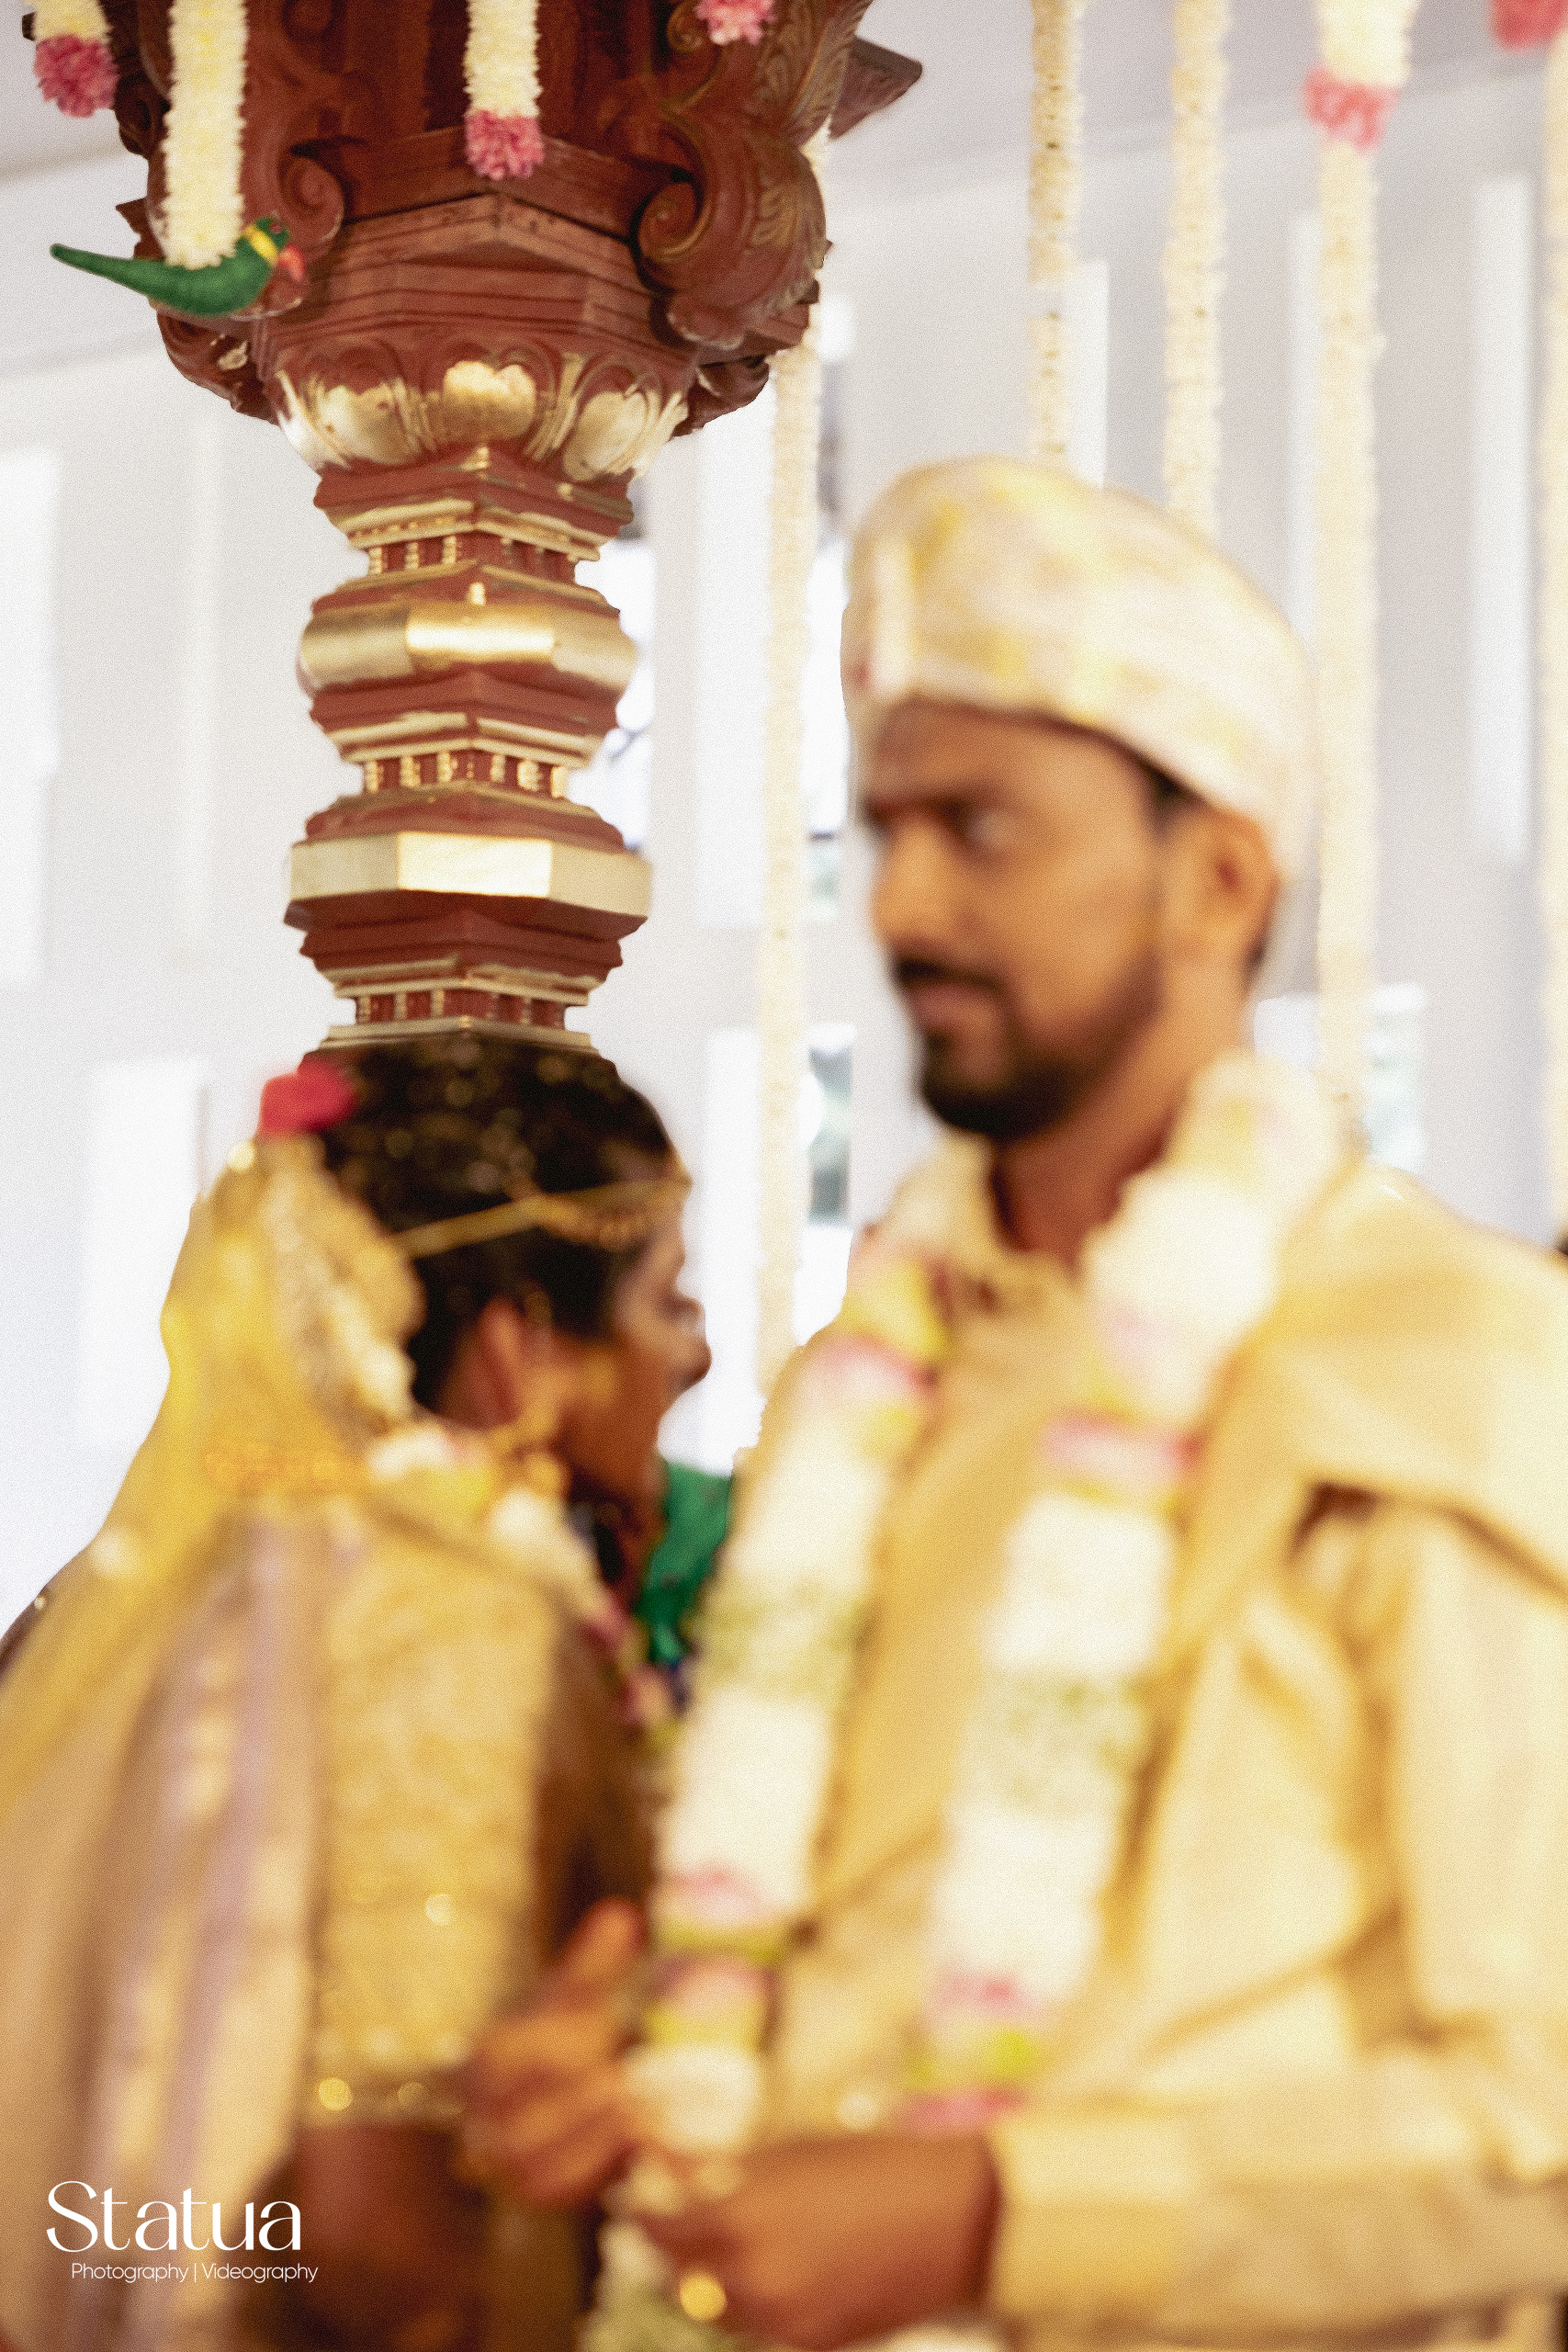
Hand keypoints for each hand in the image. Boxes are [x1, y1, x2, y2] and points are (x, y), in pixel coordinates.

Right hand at [461, 1899, 645, 2207]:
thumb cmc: (564, 2034)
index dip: (546, 2054)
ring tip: (638, 2113)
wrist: (553, 2091)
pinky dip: (597, 2169)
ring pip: (535, 2166)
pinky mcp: (531, 2191)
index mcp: (488, 2059)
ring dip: (591, 2141)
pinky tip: (636, 2142)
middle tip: (624, 2083)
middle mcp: (483, 2115)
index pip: (501, 2060)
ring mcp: (502, 2161)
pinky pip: (556, 2193)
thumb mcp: (578, 1997)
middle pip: (515, 2123)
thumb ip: (595, 1963)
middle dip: (573, 2105)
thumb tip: (622, 1916)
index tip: (593, 2039)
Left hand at [636, 2133, 999, 2350]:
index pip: (659, 2228)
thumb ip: (723, 2170)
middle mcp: (751, 2275)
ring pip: (715, 2310)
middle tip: (686, 2221)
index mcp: (740, 2215)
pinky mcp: (811, 2344)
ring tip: (733, 2243)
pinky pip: (759, 2329)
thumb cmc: (874, 2165)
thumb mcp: (791, 2153)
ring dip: (711, 2280)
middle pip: (679, 2277)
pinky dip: (754, 2303)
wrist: (954, 2219)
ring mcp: (781, 2319)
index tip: (644, 2198)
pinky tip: (778, 2268)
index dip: (645, 2212)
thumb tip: (668, 2166)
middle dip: (677, 2250)